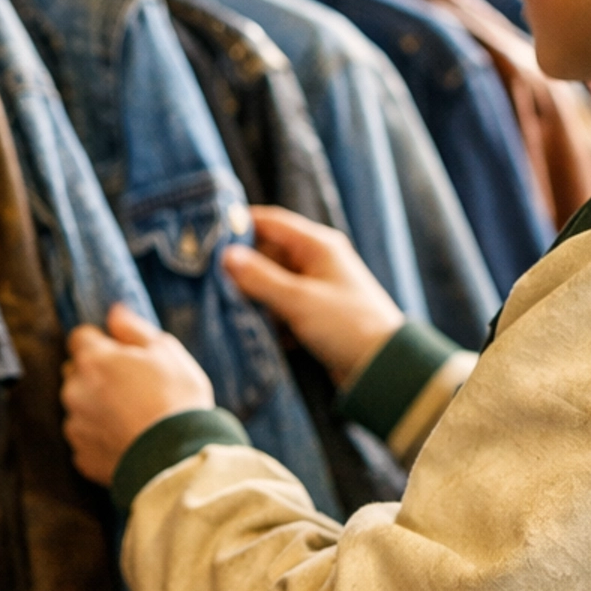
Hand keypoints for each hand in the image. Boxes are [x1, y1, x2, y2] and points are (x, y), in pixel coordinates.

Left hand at [62, 303, 214, 486]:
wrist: (178, 459)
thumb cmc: (176, 399)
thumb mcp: (166, 352)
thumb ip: (133, 329)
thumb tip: (114, 312)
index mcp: (93, 360)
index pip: (80, 337)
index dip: (101, 343)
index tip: (122, 353)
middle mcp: (74, 391)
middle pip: (77, 374)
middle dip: (98, 376)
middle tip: (134, 387)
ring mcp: (75, 426)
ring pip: (80, 408)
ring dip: (98, 408)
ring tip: (134, 418)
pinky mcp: (82, 456)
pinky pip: (88, 440)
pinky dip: (102, 438)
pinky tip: (129, 440)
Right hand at [223, 207, 404, 385]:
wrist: (384, 368)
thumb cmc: (346, 325)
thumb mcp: (299, 300)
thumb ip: (260, 278)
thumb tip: (226, 256)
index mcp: (317, 245)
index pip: (270, 222)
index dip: (239, 226)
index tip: (206, 237)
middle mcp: (317, 261)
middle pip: (269, 253)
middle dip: (242, 267)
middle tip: (209, 279)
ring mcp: (317, 288)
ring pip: (273, 282)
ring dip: (252, 294)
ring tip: (224, 305)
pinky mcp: (316, 314)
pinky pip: (282, 306)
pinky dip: (268, 315)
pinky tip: (251, 328)